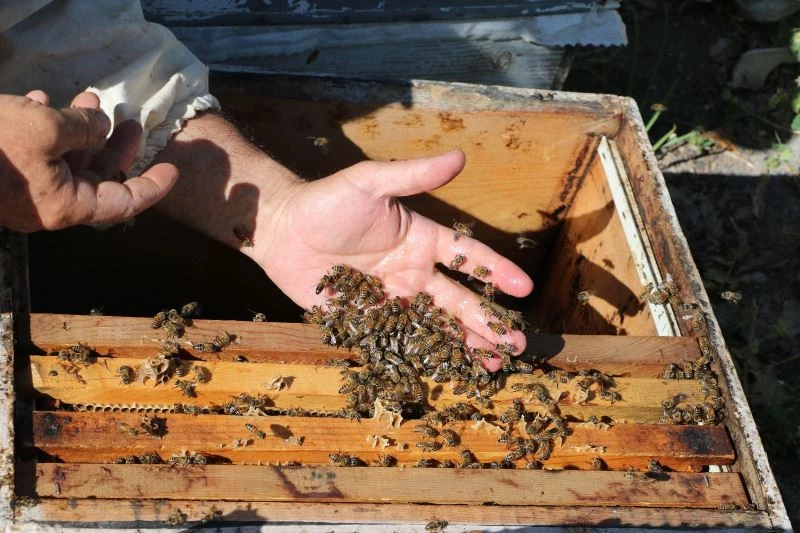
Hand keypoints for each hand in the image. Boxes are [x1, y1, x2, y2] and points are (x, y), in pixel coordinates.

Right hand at [0, 90, 178, 231]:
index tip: (172, 170)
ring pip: (66, 161)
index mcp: (66, 206)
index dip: (152, 186)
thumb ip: (82, 127)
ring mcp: (25, 192)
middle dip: (116, 146)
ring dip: (78, 130)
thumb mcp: (46, 128)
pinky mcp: (5, 174)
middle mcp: (49, 205)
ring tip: (87, 99)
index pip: (123, 203)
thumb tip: (99, 124)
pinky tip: (41, 100)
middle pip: (97, 179)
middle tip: (131, 122)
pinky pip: (35, 154)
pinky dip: (44, 128)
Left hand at [255, 150, 533, 369]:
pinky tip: (446, 371)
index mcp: (420, 240)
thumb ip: (413, 175)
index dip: (495, 271)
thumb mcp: (370, 182)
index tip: (523, 288)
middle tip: (516, 345)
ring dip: (464, 344)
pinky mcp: (366, 320)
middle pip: (457, 301)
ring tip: (493, 364)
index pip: (467, 256)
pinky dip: (424, 356)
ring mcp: (391, 299)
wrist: (281, 231)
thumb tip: (459, 156)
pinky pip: (400, 340)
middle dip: (488, 322)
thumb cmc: (325, 202)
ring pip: (435, 326)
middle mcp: (412, 272)